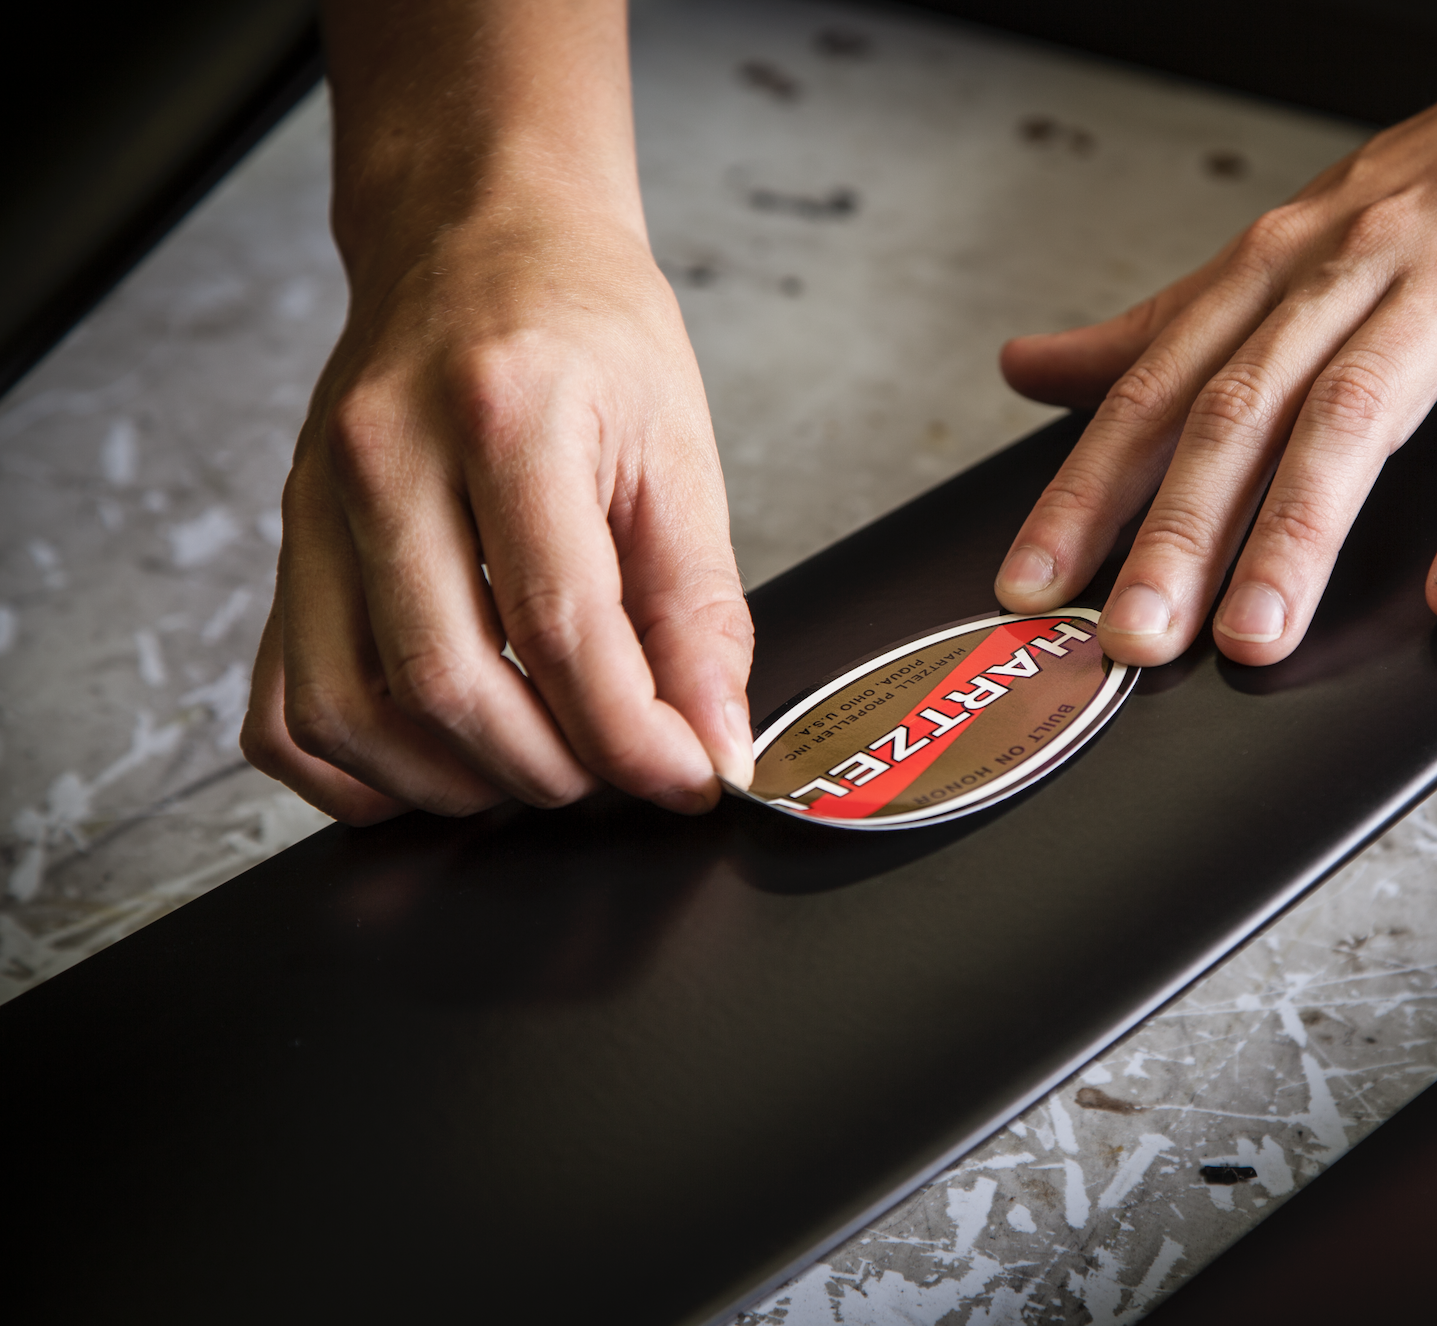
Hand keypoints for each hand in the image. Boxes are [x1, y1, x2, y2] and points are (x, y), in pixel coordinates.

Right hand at [241, 0, 752, 824]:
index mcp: (503, 413)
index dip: (633, 734)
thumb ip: (701, 607)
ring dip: (455, 782)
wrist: (479, 237)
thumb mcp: (677, 448)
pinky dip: (355, 770)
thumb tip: (714, 740)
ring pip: (351, 710)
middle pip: (446, 681)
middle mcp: (384, 455)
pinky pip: (283, 705)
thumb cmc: (585, 328)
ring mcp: (314, 502)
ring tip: (539, 768)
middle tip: (616, 773)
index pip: (561, 626)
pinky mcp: (289, 543)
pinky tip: (435, 762)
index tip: (688, 774)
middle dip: (550, 769)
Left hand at [993, 0, 1436, 665]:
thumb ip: (1170, 323)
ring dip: (1298, 532)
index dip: (1085, 490)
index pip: (1156, 387)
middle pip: (1241, 407)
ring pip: (1359, 414)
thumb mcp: (1300, 238)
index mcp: (1280, 261)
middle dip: (1175, 531)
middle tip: (1130, 638)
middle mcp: (1354, 265)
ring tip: (1254, 635)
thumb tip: (1030, 368)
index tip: (1029, 583)